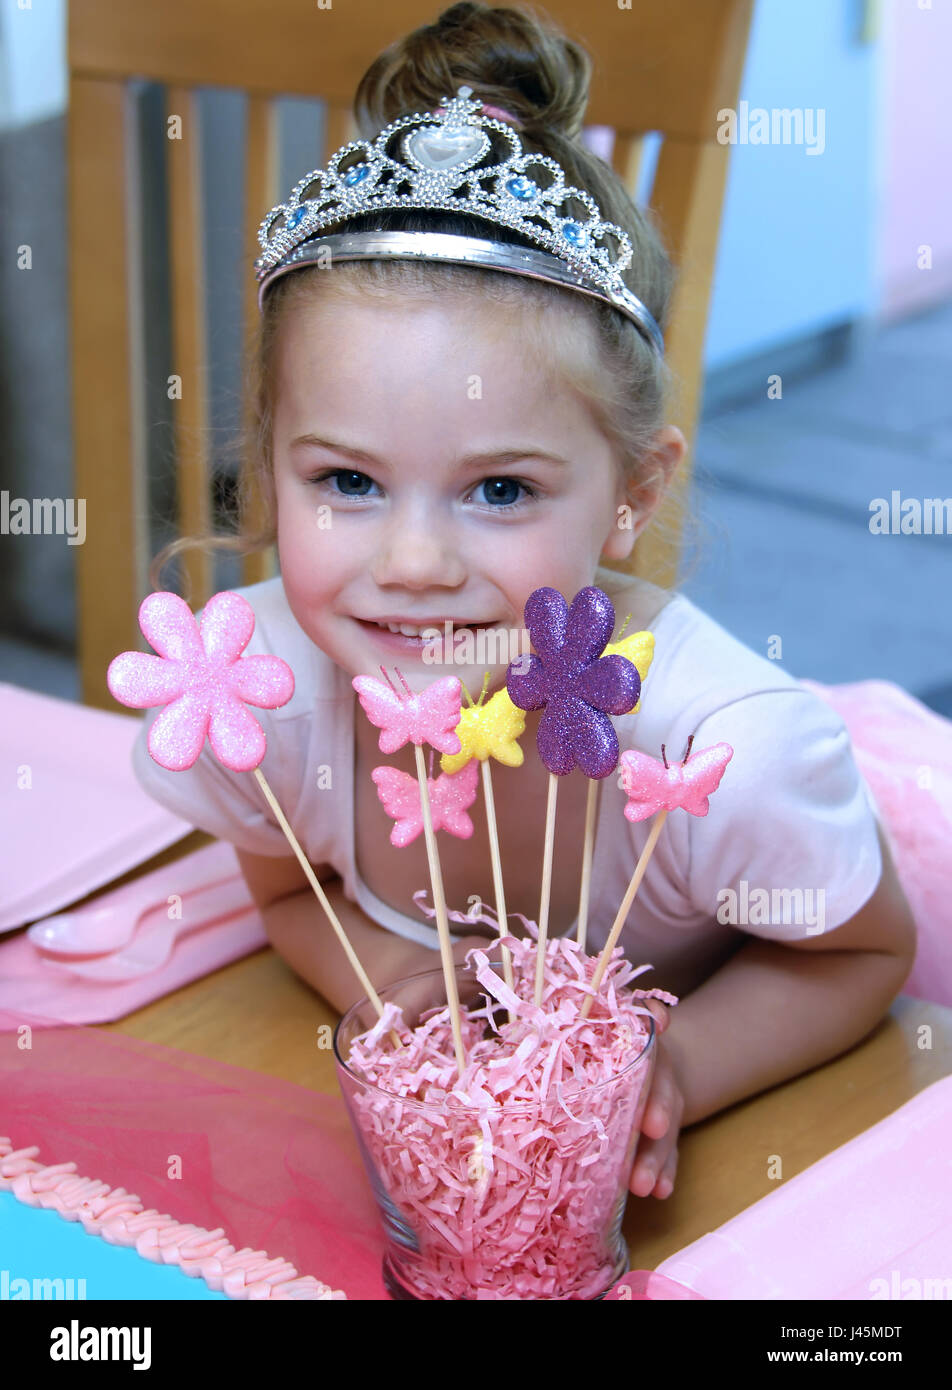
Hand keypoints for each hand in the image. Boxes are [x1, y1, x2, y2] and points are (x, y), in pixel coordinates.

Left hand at [629, 1001, 684, 1199]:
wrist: (640, 1044)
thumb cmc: (618, 1029)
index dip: (658, 1101)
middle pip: (664, 1113)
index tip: (652, 1126)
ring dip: (656, 1164)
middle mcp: (662, 1084)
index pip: (658, 1077)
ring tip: (644, 1189)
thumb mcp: (623, 1015)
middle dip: (655, 1143)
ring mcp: (662, 1110)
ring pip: (665, 1139)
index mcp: (650, 1055)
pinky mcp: (658, 1132)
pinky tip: (660, 1192)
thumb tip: (660, 1018)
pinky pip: (665, 1154)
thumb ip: (638, 1011)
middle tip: (641, 1172)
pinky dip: (665, 1172)